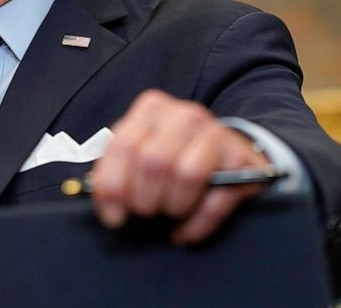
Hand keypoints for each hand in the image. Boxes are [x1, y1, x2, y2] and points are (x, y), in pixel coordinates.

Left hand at [90, 89, 268, 243]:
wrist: (227, 150)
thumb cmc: (174, 152)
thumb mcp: (142, 149)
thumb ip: (117, 165)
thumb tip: (99, 194)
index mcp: (152, 108)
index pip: (124, 145)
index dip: (114, 186)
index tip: (112, 216)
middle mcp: (184, 115)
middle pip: (154, 161)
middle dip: (145, 198)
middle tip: (145, 212)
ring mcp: (216, 134)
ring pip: (186, 175)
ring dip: (173, 206)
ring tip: (169, 214)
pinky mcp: (241, 160)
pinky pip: (217, 199)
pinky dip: (196, 224)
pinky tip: (185, 231)